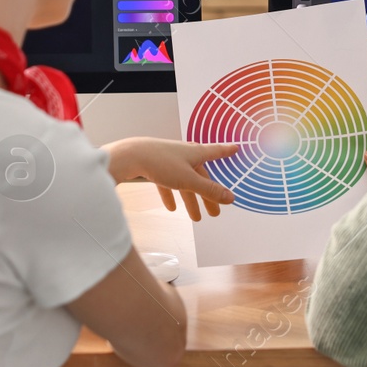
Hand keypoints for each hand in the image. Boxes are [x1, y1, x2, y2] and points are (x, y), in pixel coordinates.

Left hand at [105, 138, 238, 220]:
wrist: (130, 156)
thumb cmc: (160, 162)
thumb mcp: (189, 180)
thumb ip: (209, 190)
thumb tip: (231, 198)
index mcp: (195, 153)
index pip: (216, 152)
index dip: (226, 151)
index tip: (235, 148)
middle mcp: (184, 154)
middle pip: (201, 176)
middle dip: (208, 194)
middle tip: (215, 212)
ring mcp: (169, 159)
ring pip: (185, 182)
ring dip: (191, 200)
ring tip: (196, 218)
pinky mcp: (155, 166)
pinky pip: (168, 183)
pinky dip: (171, 195)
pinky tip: (171, 208)